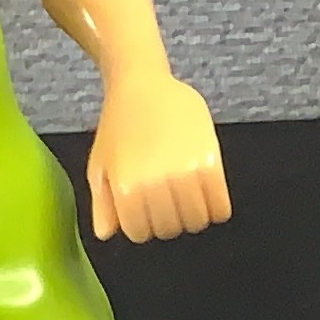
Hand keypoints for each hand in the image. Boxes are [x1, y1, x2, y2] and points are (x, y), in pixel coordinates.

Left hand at [88, 74, 231, 243]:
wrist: (143, 85)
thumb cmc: (118, 125)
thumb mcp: (100, 166)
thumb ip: (103, 204)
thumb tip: (107, 234)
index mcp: (126, 187)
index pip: (141, 233)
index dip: (144, 226)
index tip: (147, 213)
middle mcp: (155, 183)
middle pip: (170, 229)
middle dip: (168, 220)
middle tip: (167, 203)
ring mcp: (184, 173)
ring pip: (197, 221)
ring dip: (192, 215)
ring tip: (186, 197)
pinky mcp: (210, 162)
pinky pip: (220, 206)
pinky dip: (216, 209)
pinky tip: (206, 195)